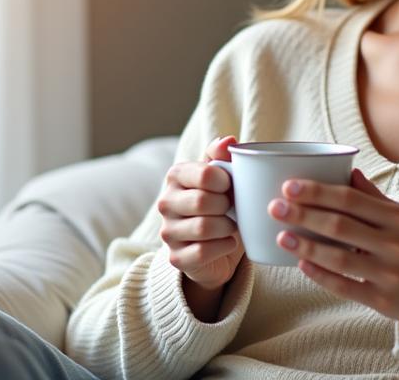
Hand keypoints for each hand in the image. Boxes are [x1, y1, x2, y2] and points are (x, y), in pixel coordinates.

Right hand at [157, 135, 243, 289]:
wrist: (217, 245)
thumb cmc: (221, 204)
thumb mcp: (223, 177)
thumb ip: (223, 156)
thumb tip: (228, 140)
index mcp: (175, 175)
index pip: (206, 174)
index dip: (227, 181)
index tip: (231, 186)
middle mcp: (165, 202)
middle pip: (204, 201)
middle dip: (227, 206)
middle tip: (233, 208)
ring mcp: (168, 232)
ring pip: (204, 227)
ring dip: (227, 227)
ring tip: (231, 225)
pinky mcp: (176, 257)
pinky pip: (203, 252)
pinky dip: (224, 246)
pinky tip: (228, 242)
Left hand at [270, 168, 398, 325]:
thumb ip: (374, 197)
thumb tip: (348, 171)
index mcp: (396, 217)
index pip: (350, 200)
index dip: (318, 192)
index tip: (289, 186)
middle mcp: (392, 243)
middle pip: (340, 226)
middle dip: (304, 215)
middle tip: (275, 207)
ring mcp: (387, 273)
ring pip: (339, 258)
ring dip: (306, 246)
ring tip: (280, 236)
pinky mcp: (381, 300)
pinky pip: (345, 286)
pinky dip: (320, 275)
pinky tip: (301, 264)